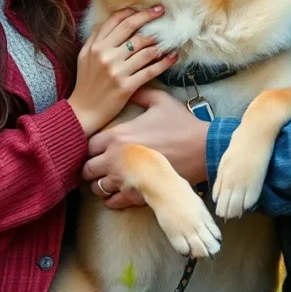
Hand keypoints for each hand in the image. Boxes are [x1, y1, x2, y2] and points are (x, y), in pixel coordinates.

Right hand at [67, 6, 177, 136]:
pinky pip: (150, 70)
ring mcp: (117, 71)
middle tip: (162, 11)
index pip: (116, 21)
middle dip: (149, 17)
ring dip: (159, 41)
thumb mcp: (84, 56)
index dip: (133, 12)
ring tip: (169, 37)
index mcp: (96, 46)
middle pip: (132, 29)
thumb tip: (109, 21)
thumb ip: (94, 38)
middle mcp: (106, 55)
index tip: (146, 9)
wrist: (83, 111)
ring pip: (144, 49)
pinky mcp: (127, 86)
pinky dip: (164, 62)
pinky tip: (173, 57)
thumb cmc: (85, 82)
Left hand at [83, 87, 209, 208]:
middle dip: (91, 167)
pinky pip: (113, 203)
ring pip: (97, 188)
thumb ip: (140, 94)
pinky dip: (111, 199)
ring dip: (100, 183)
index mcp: (118, 136)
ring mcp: (125, 180)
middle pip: (87, 169)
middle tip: (101, 165)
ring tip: (109, 178)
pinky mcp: (138, 195)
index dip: (92, 146)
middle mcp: (116, 159)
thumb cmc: (182, 125)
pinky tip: (119, 191)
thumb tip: (130, 88)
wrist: (203, 151)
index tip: (100, 147)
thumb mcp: (161, 101)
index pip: (88, 145)